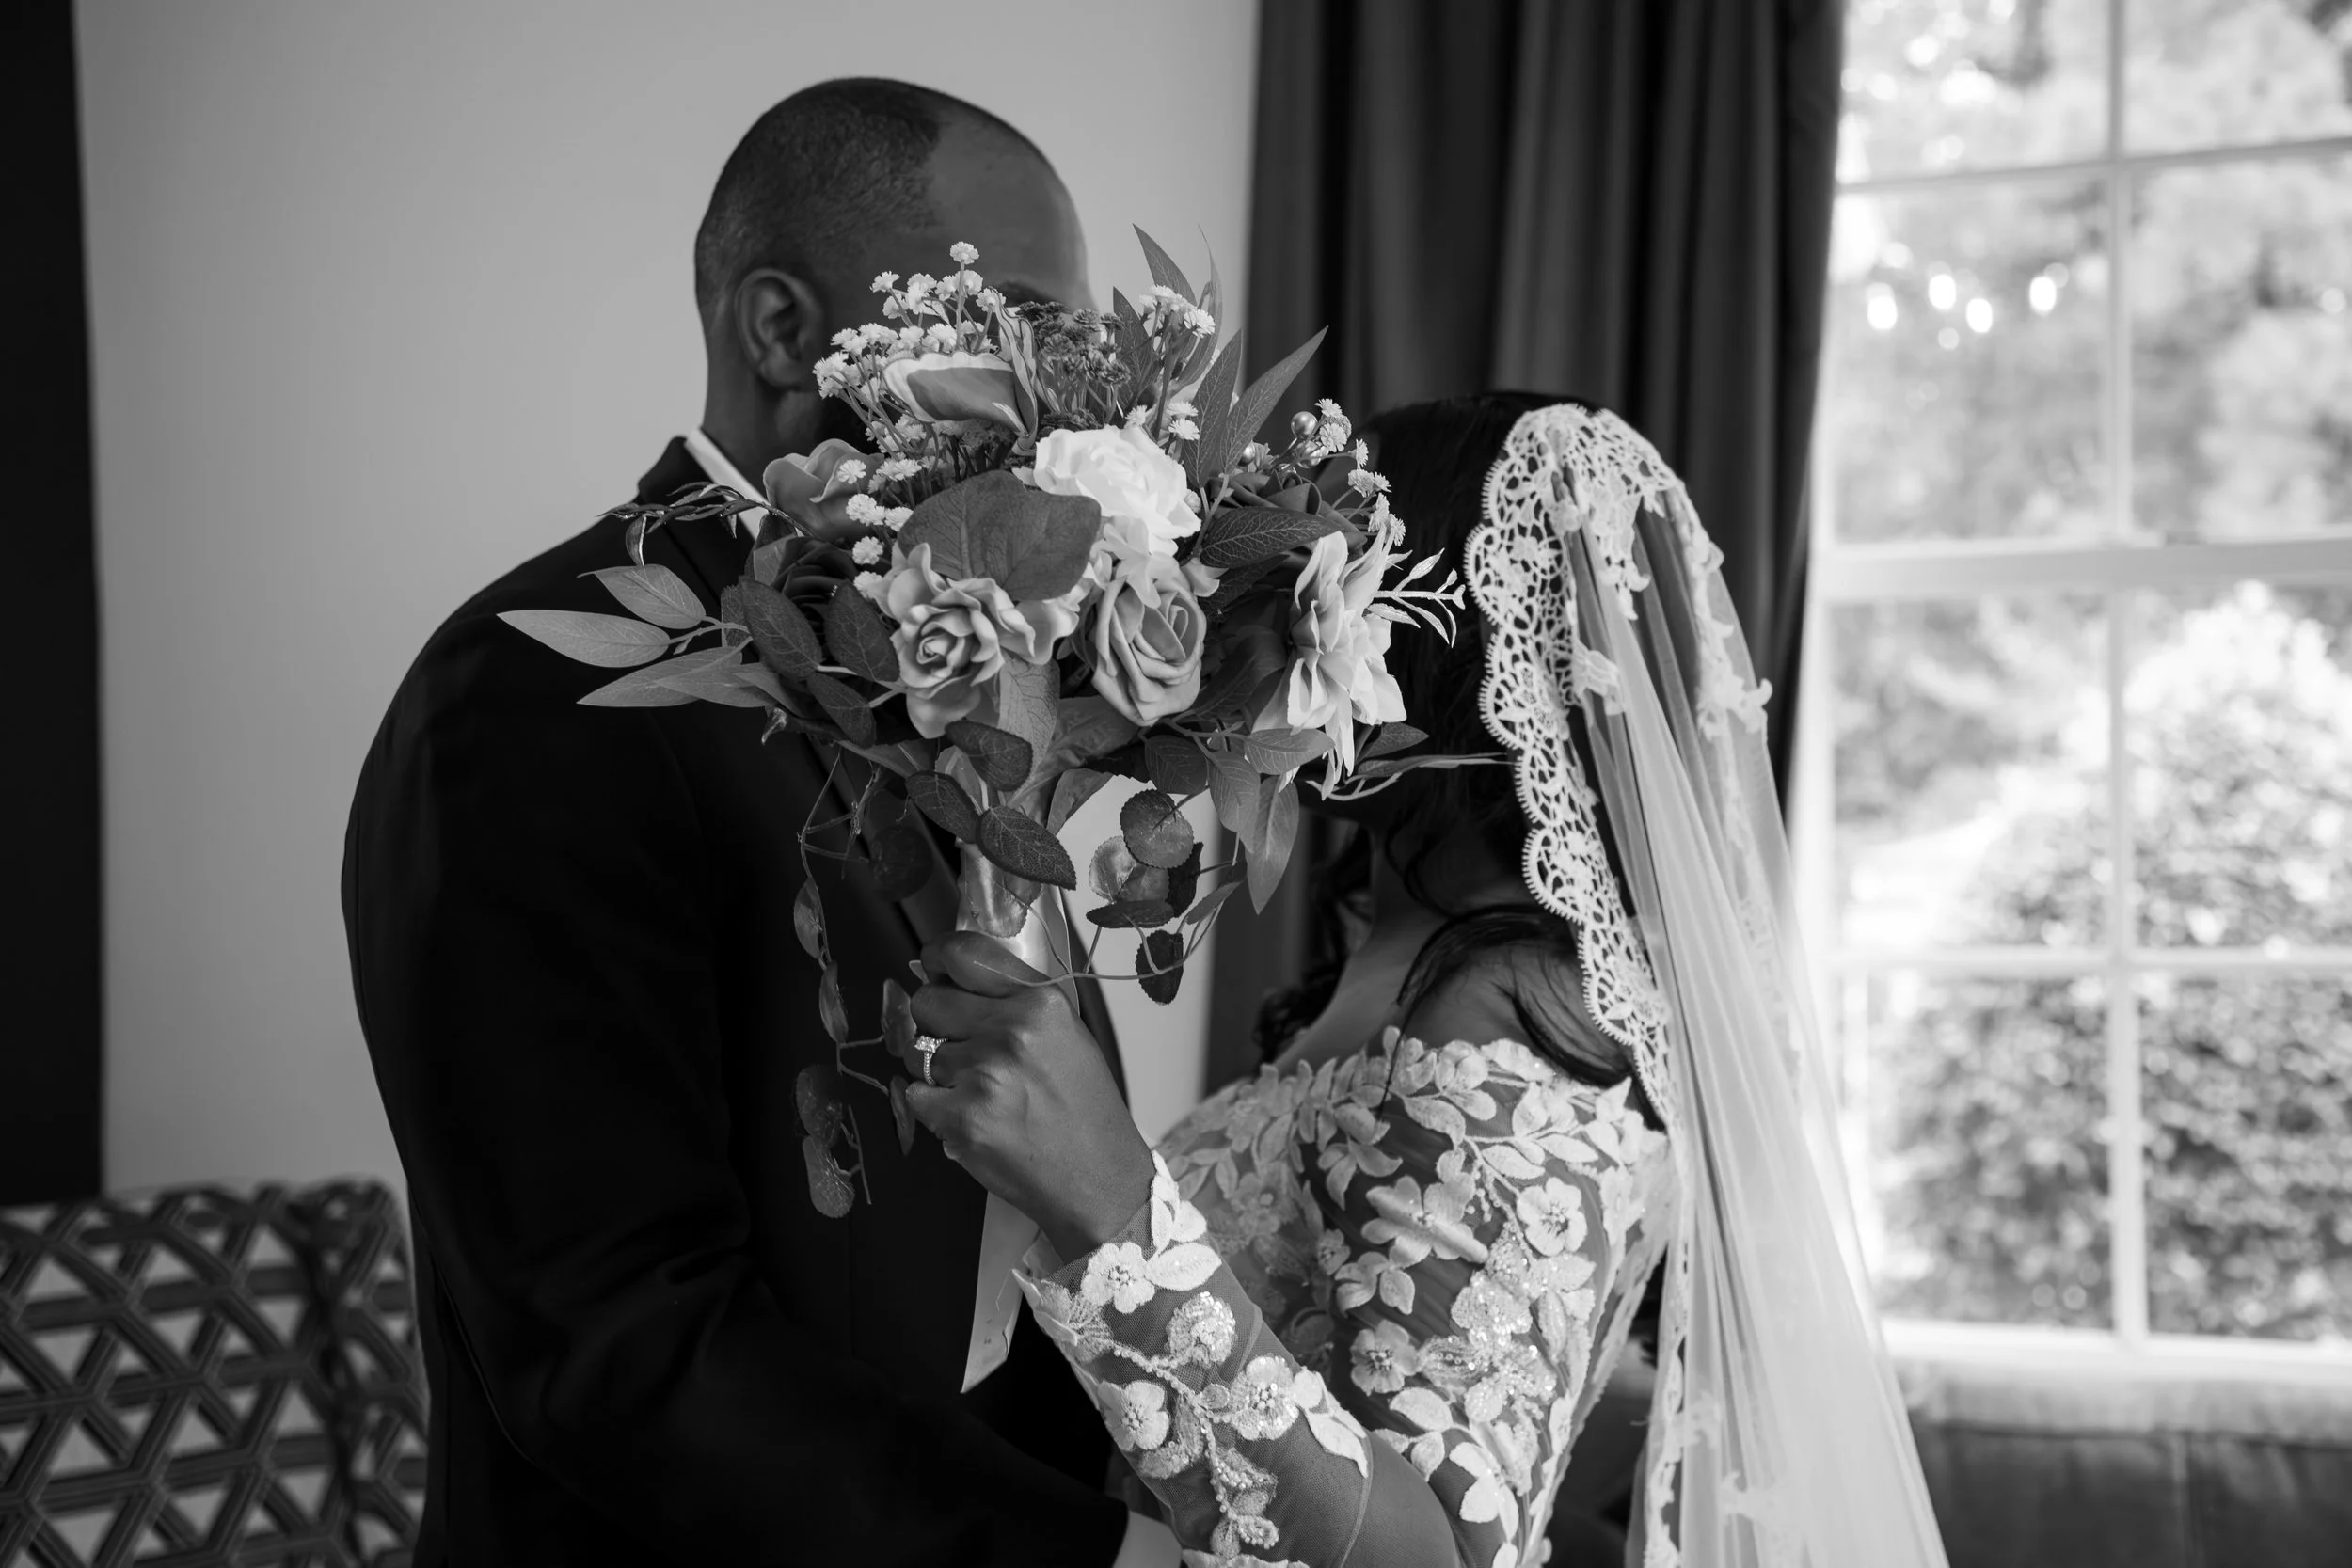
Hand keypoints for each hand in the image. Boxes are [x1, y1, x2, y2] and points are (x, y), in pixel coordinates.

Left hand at [901, 933, 1155, 1259]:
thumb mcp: (1068, 1037)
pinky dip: (933, 1107)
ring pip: (922, 1053)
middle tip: (961, 1046)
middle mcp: (1011, 1031)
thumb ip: (1016, 1004)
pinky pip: (915, 1093)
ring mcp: (983, 1075)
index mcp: (1040, 1003)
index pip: (963, 956)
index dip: (937, 958)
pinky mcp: (960, 1117)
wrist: (1098, 1180)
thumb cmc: (1086, 1112)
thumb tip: (954, 980)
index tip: (930, 965)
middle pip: (928, 1002)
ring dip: (940, 1072)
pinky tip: (970, 1117)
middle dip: (934, 1022)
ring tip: (982, 1094)